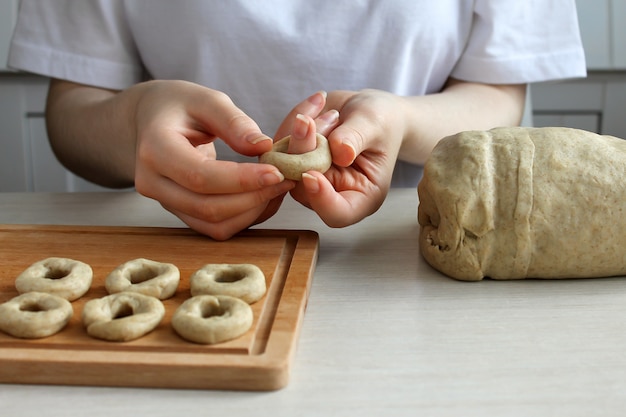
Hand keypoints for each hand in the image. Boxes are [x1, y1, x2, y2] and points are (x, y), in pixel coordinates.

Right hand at [131, 80, 294, 239]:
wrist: (151, 121)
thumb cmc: (180, 105)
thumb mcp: (206, 99)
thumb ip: (234, 121)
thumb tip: (263, 147)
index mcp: (154, 149)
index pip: (200, 176)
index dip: (241, 180)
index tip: (277, 172)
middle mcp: (152, 182)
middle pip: (208, 206)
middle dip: (253, 197)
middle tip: (286, 179)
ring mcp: (165, 202)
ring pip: (213, 224)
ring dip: (252, 211)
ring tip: (279, 188)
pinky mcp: (180, 213)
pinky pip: (215, 227)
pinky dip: (244, 217)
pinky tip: (264, 197)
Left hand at [274, 89, 407, 227]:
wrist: (368, 109)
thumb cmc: (381, 121)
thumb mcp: (375, 125)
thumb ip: (356, 138)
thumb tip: (340, 152)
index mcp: (360, 196)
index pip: (337, 213)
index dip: (320, 200)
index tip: (312, 175)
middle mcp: (330, 192)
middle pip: (303, 188)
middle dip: (302, 153)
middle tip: (308, 122)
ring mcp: (308, 177)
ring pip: (286, 165)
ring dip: (300, 133)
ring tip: (330, 112)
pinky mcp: (293, 160)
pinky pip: (280, 144)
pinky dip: (293, 121)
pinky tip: (317, 105)